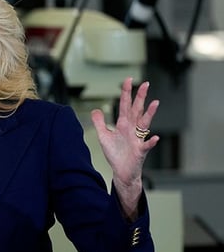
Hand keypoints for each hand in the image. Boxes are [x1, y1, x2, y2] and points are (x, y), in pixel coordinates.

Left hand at [91, 77, 159, 218]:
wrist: (122, 172)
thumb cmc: (115, 154)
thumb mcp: (103, 136)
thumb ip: (100, 123)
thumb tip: (96, 109)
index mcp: (124, 125)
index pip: (125, 106)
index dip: (126, 93)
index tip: (128, 80)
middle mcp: (132, 129)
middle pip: (137, 110)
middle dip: (140, 97)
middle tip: (145, 83)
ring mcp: (138, 139)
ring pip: (144, 124)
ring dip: (150, 114)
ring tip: (155, 103)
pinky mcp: (140, 151)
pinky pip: (147, 146)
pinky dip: (151, 142)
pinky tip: (154, 138)